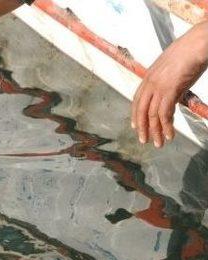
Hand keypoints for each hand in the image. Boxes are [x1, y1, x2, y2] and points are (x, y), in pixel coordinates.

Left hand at [132, 22, 207, 146]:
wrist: (198, 43)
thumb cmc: (190, 50)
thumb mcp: (172, 66)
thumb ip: (168, 79)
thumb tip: (172, 89)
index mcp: (149, 76)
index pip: (137, 100)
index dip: (136, 114)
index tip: (135, 126)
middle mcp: (150, 83)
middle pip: (141, 110)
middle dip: (142, 127)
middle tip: (145, 140)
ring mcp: (158, 87)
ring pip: (152, 115)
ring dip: (156, 131)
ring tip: (159, 143)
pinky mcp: (170, 91)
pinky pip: (164, 114)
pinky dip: (167, 127)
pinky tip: (170, 135)